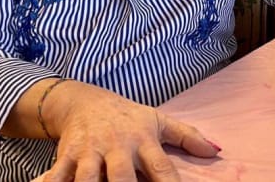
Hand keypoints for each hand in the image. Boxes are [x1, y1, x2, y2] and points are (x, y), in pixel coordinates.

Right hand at [36, 81, 220, 180]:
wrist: (88, 100)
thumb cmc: (129, 116)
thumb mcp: (158, 121)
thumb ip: (188, 136)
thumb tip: (218, 151)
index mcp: (143, 140)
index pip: (163, 169)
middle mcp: (118, 147)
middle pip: (123, 177)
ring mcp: (91, 152)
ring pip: (89, 179)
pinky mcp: (68, 155)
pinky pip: (56, 176)